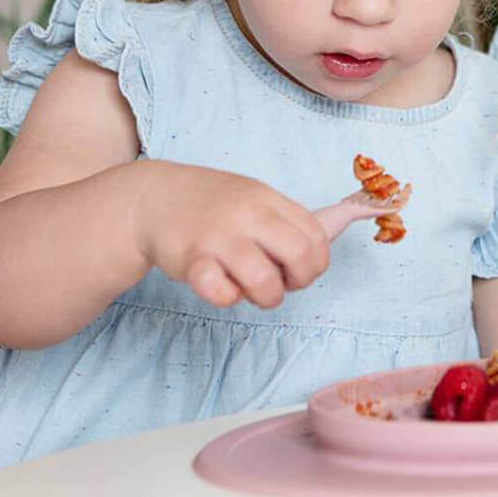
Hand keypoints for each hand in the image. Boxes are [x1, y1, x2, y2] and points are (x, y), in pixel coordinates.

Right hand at [129, 160, 329, 309]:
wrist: (153, 198)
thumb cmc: (214, 205)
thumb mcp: (256, 198)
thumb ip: (291, 218)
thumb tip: (344, 225)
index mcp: (270, 199)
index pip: (317, 236)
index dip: (316, 262)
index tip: (298, 268)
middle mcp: (249, 214)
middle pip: (301, 256)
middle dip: (299, 281)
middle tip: (280, 283)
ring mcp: (219, 237)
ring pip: (265, 281)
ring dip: (266, 297)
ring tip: (250, 289)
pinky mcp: (191, 261)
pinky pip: (221, 293)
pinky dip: (227, 298)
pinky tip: (221, 286)